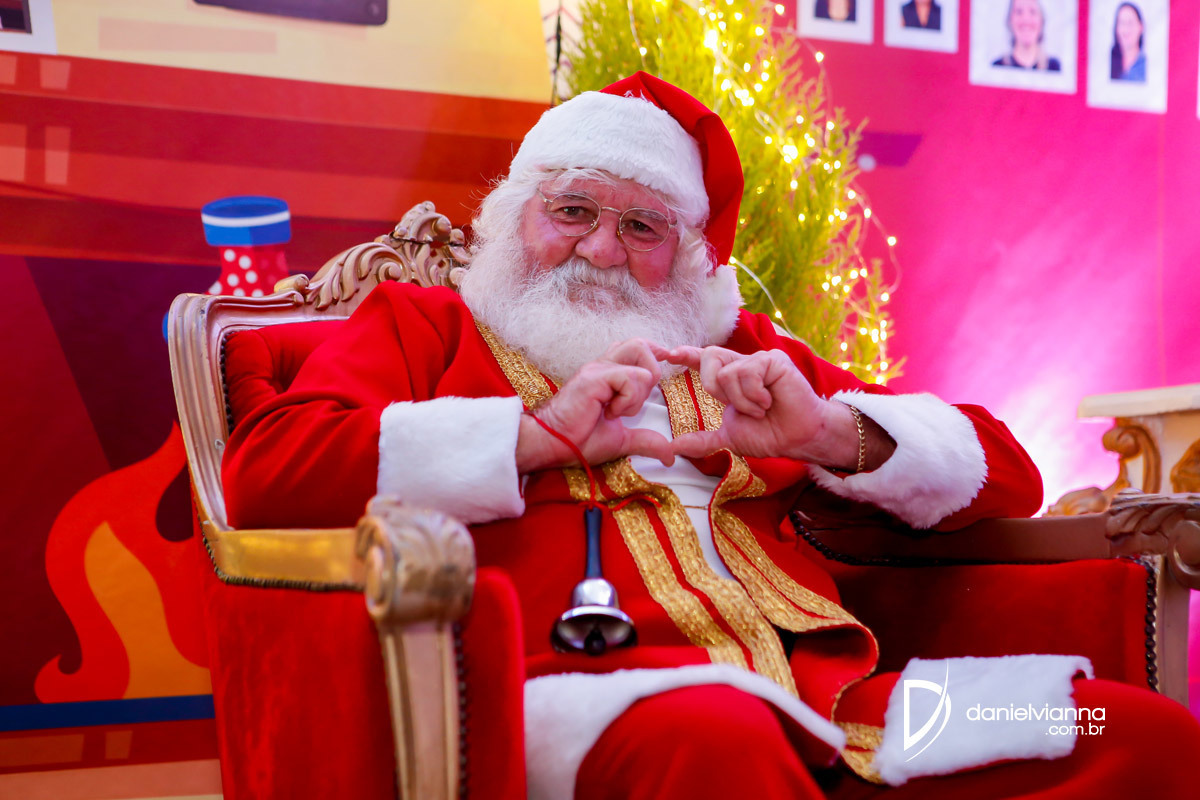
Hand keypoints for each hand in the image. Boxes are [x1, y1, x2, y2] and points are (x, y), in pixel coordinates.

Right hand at [515, 338, 675, 471]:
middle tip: (635, 401)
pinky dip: (628, 399)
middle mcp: (603, 365)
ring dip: (640, 387)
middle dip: (652, 371)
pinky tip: (611, 413)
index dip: (654, 355)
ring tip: (621, 408)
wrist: (551, 445)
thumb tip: (669, 456)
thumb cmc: (577, 440)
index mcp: (608, 373)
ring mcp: (597, 369)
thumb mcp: (621, 440)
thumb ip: (645, 441)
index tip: (661, 372)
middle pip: (641, 344)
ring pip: (640, 354)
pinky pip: (629, 377)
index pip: (637, 347)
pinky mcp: (594, 378)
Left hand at [660, 345, 861, 467]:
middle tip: (736, 406)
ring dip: (741, 401)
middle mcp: (742, 364)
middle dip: (714, 387)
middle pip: (709, 357)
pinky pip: (747, 373)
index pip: (704, 360)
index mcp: (731, 378)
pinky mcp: (773, 360)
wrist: (798, 438)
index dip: (687, 354)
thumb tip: (674, 448)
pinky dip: (754, 395)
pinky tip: (769, 401)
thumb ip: (703, 440)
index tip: (669, 353)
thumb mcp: (730, 437)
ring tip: (761, 409)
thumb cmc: (770, 434)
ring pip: (727, 373)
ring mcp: (758, 360)